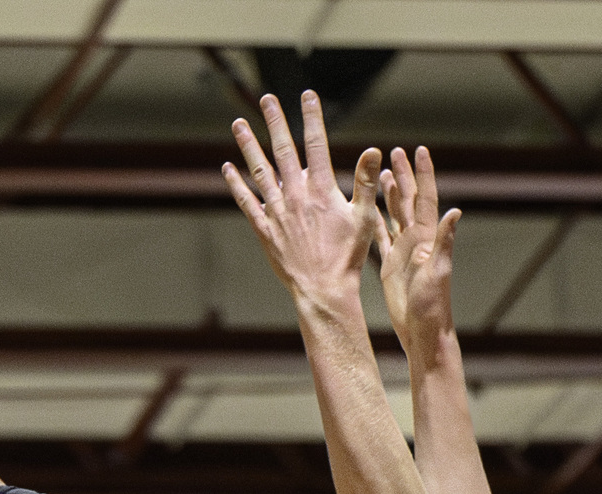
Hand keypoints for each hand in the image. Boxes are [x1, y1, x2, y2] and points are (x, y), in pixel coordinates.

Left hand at [223, 90, 380, 310]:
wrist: (323, 290)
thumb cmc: (346, 257)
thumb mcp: (363, 218)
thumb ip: (365, 182)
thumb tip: (373, 150)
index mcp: (322, 190)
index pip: (316, 144)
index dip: (312, 117)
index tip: (308, 96)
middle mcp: (296, 196)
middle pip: (283, 150)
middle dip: (275, 121)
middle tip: (267, 98)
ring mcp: (277, 212)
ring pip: (260, 171)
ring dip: (248, 145)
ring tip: (238, 124)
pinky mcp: (264, 230)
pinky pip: (246, 202)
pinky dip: (236, 184)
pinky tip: (228, 167)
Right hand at [377, 146, 461, 357]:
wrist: (423, 331)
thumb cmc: (433, 306)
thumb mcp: (438, 272)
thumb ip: (444, 242)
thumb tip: (455, 212)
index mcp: (426, 238)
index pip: (425, 199)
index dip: (424, 174)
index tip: (419, 150)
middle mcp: (415, 241)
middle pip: (408, 200)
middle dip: (403, 176)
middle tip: (396, 152)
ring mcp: (402, 252)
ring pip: (394, 215)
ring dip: (389, 194)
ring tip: (383, 173)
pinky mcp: (390, 265)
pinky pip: (381, 237)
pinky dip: (376, 220)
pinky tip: (369, 208)